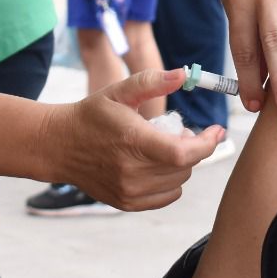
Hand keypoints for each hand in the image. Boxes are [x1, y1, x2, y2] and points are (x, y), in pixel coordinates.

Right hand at [47, 69, 222, 210]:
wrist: (59, 145)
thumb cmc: (92, 115)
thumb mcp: (119, 91)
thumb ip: (152, 81)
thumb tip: (182, 74)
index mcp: (133, 141)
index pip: (184, 153)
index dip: (207, 143)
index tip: (217, 130)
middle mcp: (132, 171)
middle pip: (185, 166)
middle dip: (192, 147)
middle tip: (178, 130)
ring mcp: (129, 191)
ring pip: (178, 181)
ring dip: (181, 164)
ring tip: (165, 146)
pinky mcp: (126, 203)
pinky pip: (167, 196)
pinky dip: (171, 181)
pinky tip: (157, 164)